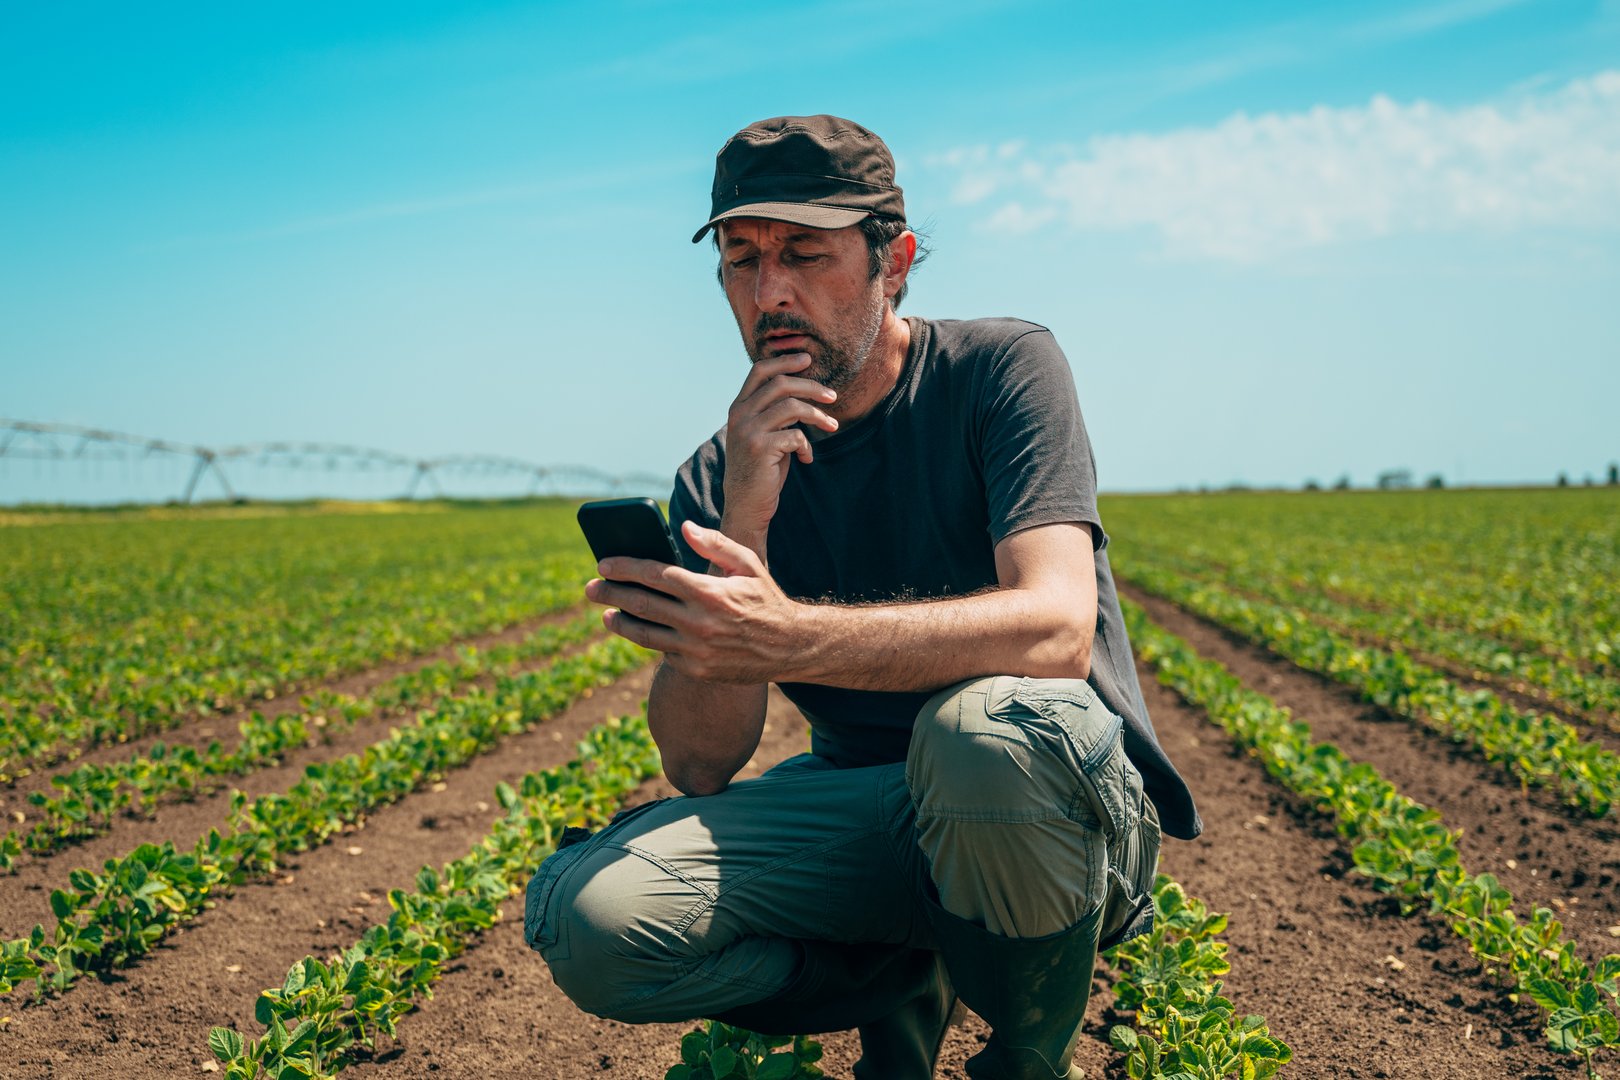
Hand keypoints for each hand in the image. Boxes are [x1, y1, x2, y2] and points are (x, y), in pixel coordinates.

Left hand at [584, 521, 806, 683]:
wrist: (790, 647)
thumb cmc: (766, 599)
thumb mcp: (748, 564)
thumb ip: (715, 544)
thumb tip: (683, 527)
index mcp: (709, 591)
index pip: (654, 575)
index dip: (624, 568)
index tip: (603, 564)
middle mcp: (698, 621)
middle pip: (641, 604)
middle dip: (610, 593)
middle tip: (590, 588)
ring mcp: (695, 649)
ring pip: (644, 634)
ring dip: (619, 622)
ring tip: (605, 614)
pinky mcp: (696, 669)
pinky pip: (663, 652)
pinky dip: (649, 640)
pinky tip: (641, 630)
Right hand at [721, 352, 838, 552]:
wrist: (745, 504)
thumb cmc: (760, 468)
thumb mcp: (762, 434)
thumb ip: (773, 412)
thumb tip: (803, 389)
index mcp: (739, 407)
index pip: (760, 370)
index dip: (785, 361)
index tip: (808, 359)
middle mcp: (740, 415)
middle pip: (781, 384)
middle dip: (812, 387)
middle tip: (833, 396)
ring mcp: (748, 430)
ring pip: (792, 407)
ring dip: (818, 415)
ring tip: (832, 426)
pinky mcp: (760, 448)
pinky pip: (796, 435)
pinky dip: (807, 446)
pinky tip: (806, 458)